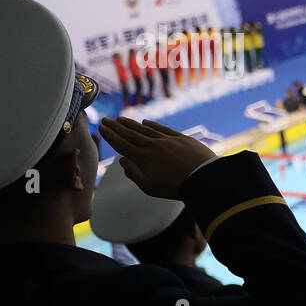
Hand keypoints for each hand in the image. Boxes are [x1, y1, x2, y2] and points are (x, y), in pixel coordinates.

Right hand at [99, 117, 215, 199]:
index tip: (101, 128)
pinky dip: (153, 125)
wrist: (204, 177)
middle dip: (116, 127)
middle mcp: (153, 145)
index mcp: (143, 158)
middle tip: (105, 119)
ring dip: (131, 124)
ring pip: (145, 129)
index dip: (111, 136)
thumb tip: (122, 161)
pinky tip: (146, 122)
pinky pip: (163, 129)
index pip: (122, 145)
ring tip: (121, 119)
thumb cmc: (176, 186)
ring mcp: (168, 140)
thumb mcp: (149, 186)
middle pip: (131, 134)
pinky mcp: (181, 138)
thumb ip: (133, 173)